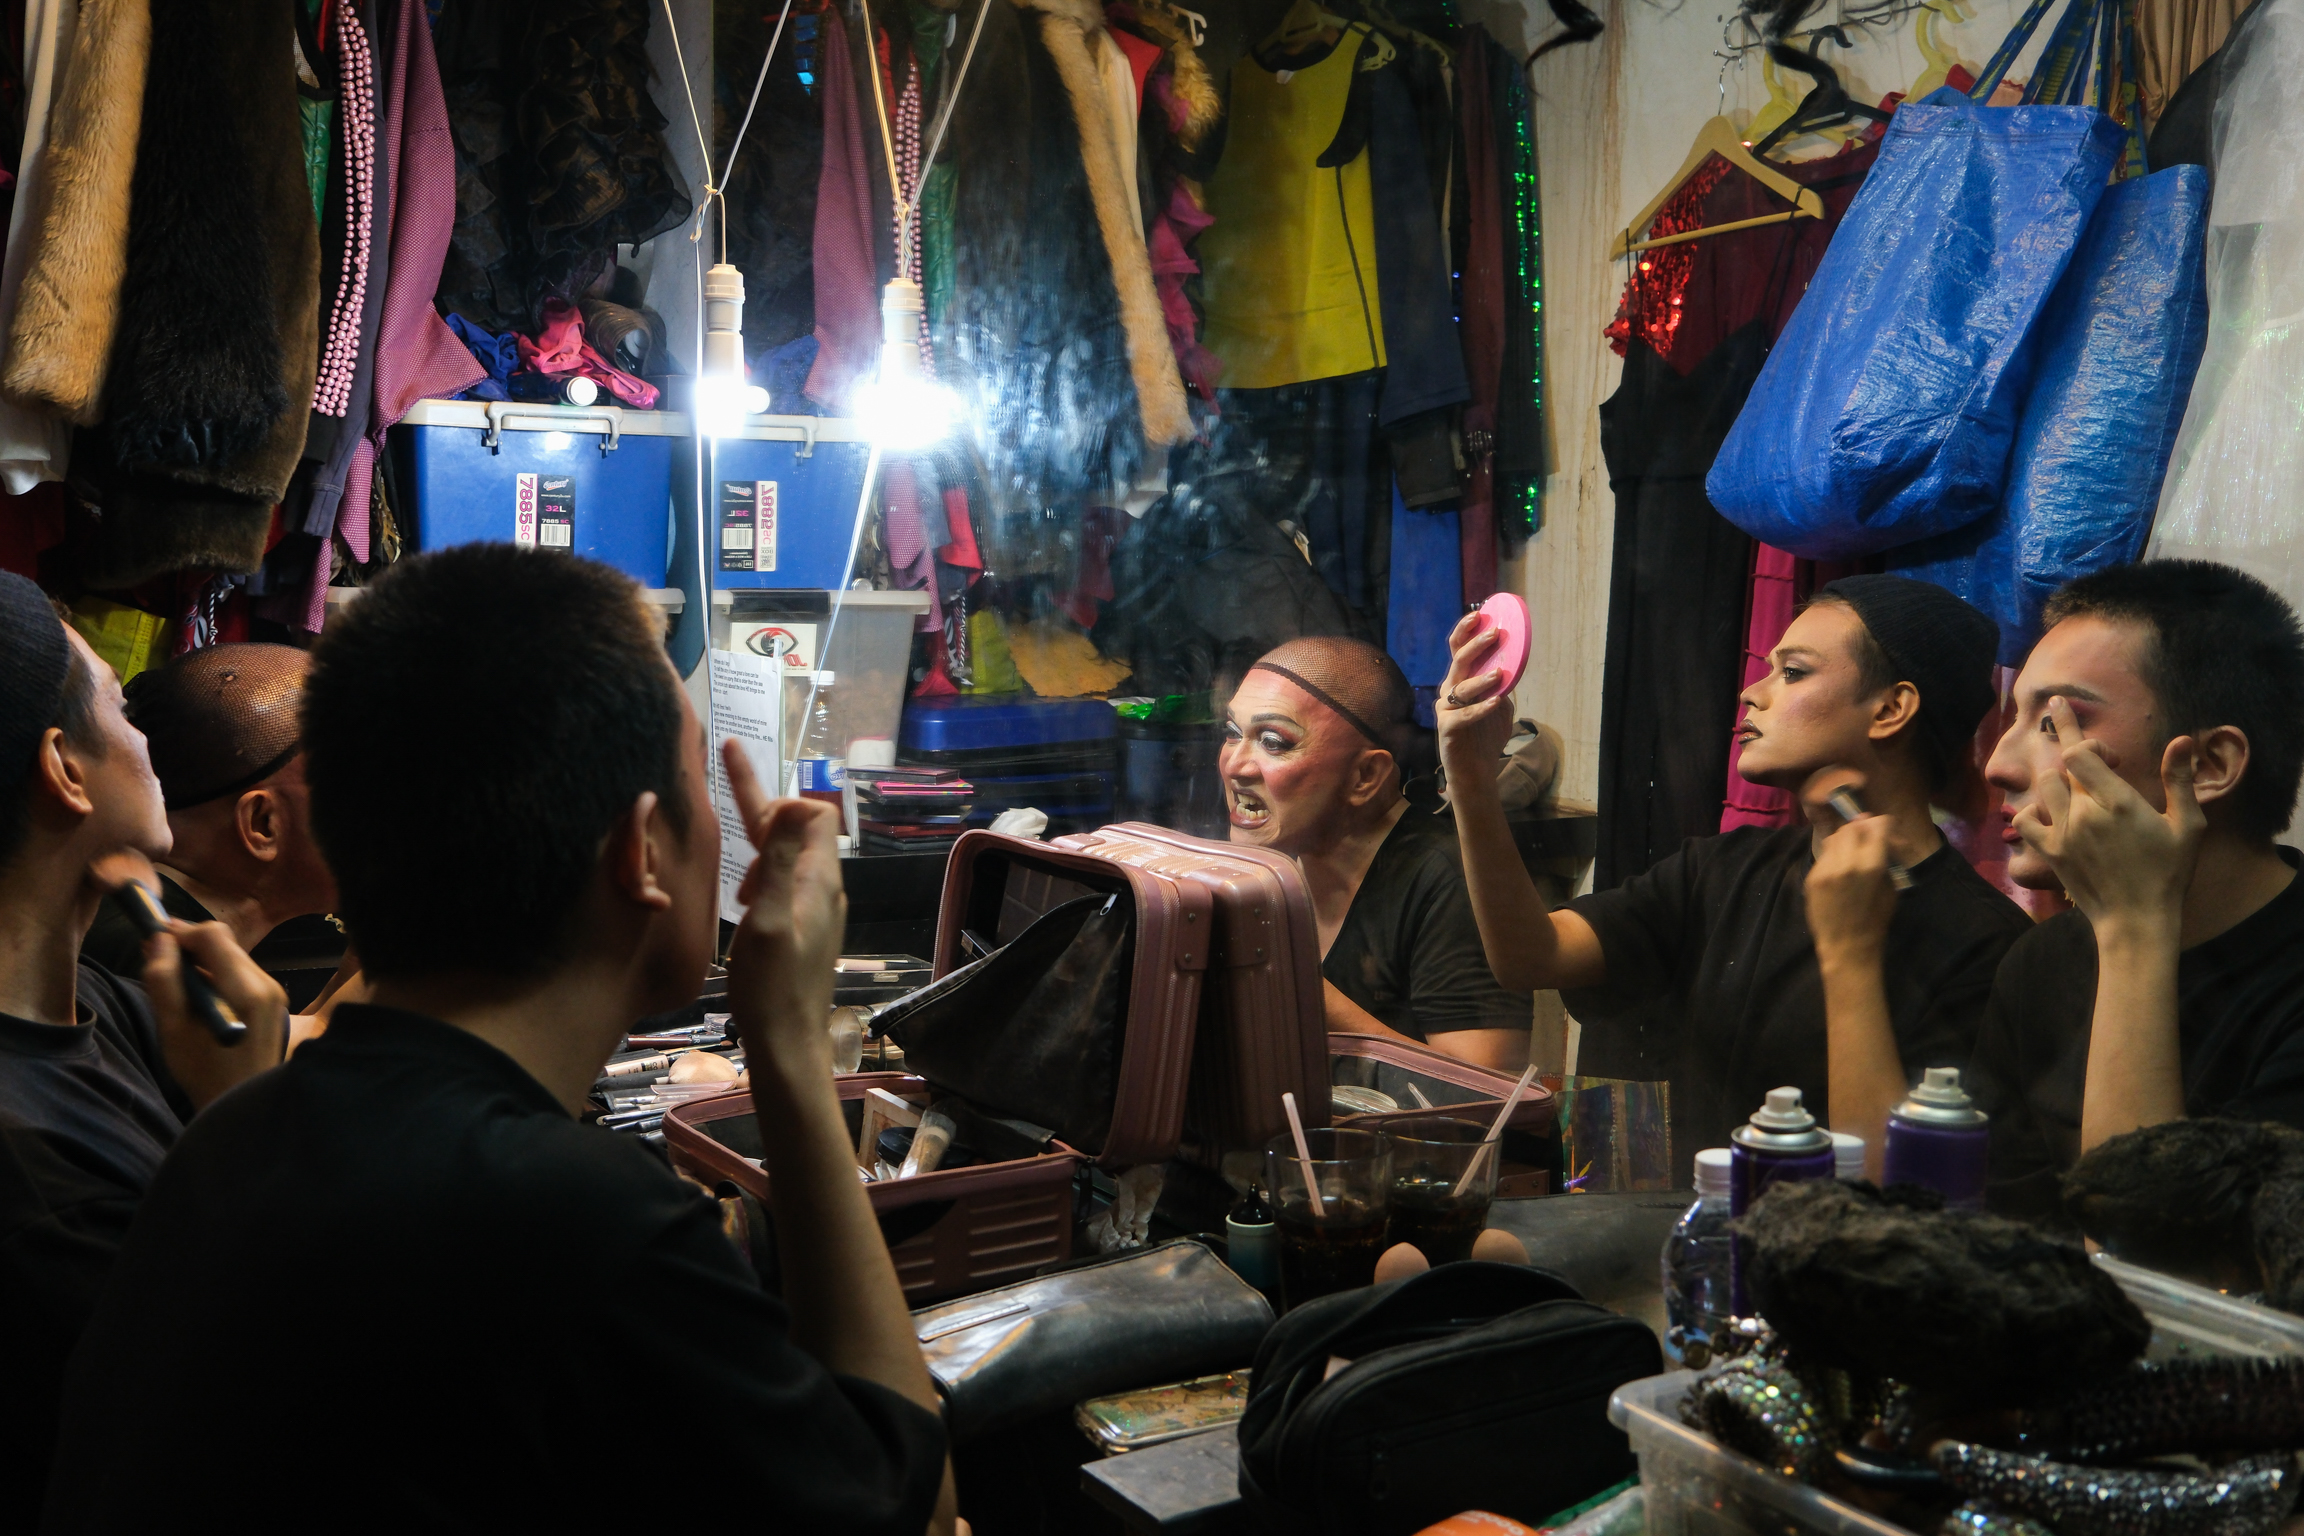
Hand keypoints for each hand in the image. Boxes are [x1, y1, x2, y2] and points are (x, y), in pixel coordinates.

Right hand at [144, 920, 287, 1109]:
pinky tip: (197, 997)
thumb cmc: (202, 1071)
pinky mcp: (273, 1000)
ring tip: (174, 983)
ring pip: (231, 956)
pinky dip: (215, 975)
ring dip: (201, 961)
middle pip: (224, 943)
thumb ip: (164, 980)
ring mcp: (274, 992)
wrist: (242, 1103)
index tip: (154, 941)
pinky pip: (240, 973)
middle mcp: (266, 985)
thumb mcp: (172, 1028)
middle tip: (157, 959)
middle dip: (189, 945)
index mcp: (246, 991)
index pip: (214, 935)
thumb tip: (159, 940)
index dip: (181, 932)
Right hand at [721, 740, 847, 1086]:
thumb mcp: (770, 920)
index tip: (739, 792)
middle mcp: (825, 890)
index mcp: (819, 881)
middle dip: (764, 809)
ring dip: (763, 851)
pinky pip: (787, 884)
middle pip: (801, 830)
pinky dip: (764, 877)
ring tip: (737, 883)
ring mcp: (818, 911)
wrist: (788, 1045)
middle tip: (726, 776)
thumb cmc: (773, 989)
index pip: (814, 813)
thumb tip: (796, 802)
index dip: (779, 800)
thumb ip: (782, 861)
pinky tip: (745, 904)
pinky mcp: (807, 930)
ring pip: (792, 858)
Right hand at [1436, 611, 1517, 780]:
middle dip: (1476, 645)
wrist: (1476, 770)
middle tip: (1495, 634)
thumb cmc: (1486, 736)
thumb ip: (1501, 685)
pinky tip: (1496, 702)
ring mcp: (1445, 709)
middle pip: (1458, 661)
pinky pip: (1464, 715)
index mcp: (1460, 681)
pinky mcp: (1447, 728)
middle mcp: (1449, 690)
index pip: (1457, 648)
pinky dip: (1481, 708)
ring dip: (1482, 679)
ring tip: (1499, 674)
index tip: (1480, 613)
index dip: (1465, 629)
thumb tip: (1512, 664)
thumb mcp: (1499, 705)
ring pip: (1461, 687)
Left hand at [1804, 815, 1897, 964]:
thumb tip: (1880, 839)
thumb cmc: (1875, 920)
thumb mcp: (1890, 888)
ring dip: (1846, 839)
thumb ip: (1884, 859)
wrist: (1846, 946)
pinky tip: (1840, 865)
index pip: (1876, 826)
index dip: (1883, 824)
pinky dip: (1834, 854)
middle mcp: (1845, 862)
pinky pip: (1824, 854)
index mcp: (1870, 866)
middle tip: (1869, 836)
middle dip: (1863, 828)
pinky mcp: (1811, 876)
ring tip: (1854, 850)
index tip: (1886, 828)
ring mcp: (1825, 869)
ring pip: (1834, 838)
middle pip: (1852, 827)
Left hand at [2014, 697, 2201, 934]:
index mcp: (2117, 802)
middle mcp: (2084, 813)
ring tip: (2076, 785)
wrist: (2136, 919)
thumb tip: (2181, 740)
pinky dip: (2032, 811)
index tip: (2111, 758)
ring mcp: (2063, 833)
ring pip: (2044, 786)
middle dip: (2066, 742)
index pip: (2080, 752)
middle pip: (2060, 764)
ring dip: (2060, 780)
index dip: (2089, 743)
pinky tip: (2049, 813)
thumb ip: (2179, 781)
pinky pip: (2024, 820)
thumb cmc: (2167, 873)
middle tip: (2067, 725)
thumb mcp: (2187, 827)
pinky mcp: (2050, 852)